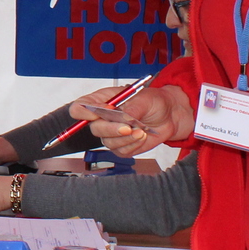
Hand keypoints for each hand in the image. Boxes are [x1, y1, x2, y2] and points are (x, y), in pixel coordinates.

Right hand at [71, 84, 191, 155]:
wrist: (169, 115)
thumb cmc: (153, 101)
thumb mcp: (143, 99)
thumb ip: (130, 108)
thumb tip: (122, 118)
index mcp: (101, 101)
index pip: (79, 107)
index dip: (83, 112)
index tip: (99, 113)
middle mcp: (102, 119)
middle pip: (93, 128)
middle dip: (110, 129)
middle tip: (127, 127)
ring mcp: (111, 134)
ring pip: (108, 142)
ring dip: (126, 138)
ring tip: (141, 130)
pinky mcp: (121, 146)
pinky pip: (121, 151)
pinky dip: (133, 145)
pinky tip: (142, 136)